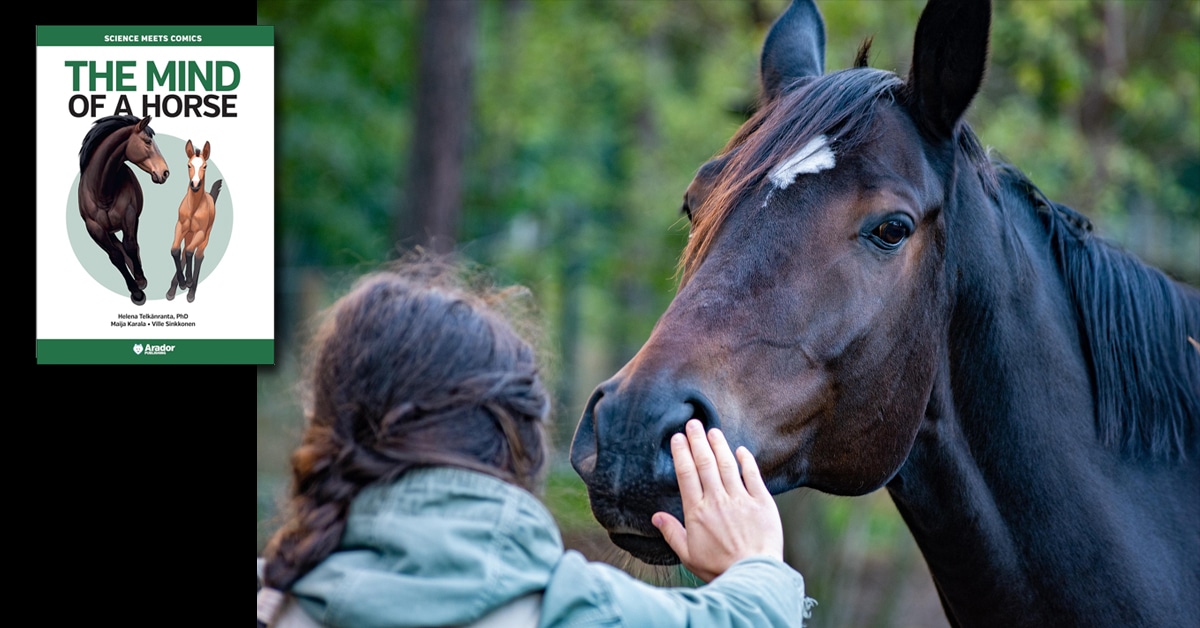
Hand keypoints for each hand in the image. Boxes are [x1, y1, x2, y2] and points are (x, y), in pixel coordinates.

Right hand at [650, 419, 784, 581]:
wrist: (752, 576)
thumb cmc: (718, 568)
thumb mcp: (688, 555)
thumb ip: (672, 533)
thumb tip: (655, 517)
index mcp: (697, 512)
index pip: (686, 475)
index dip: (681, 453)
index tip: (677, 438)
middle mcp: (717, 501)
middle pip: (705, 464)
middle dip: (697, 441)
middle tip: (692, 423)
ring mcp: (740, 500)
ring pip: (727, 465)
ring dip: (719, 445)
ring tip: (712, 430)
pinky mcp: (762, 503)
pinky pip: (753, 476)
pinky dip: (747, 461)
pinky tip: (740, 450)